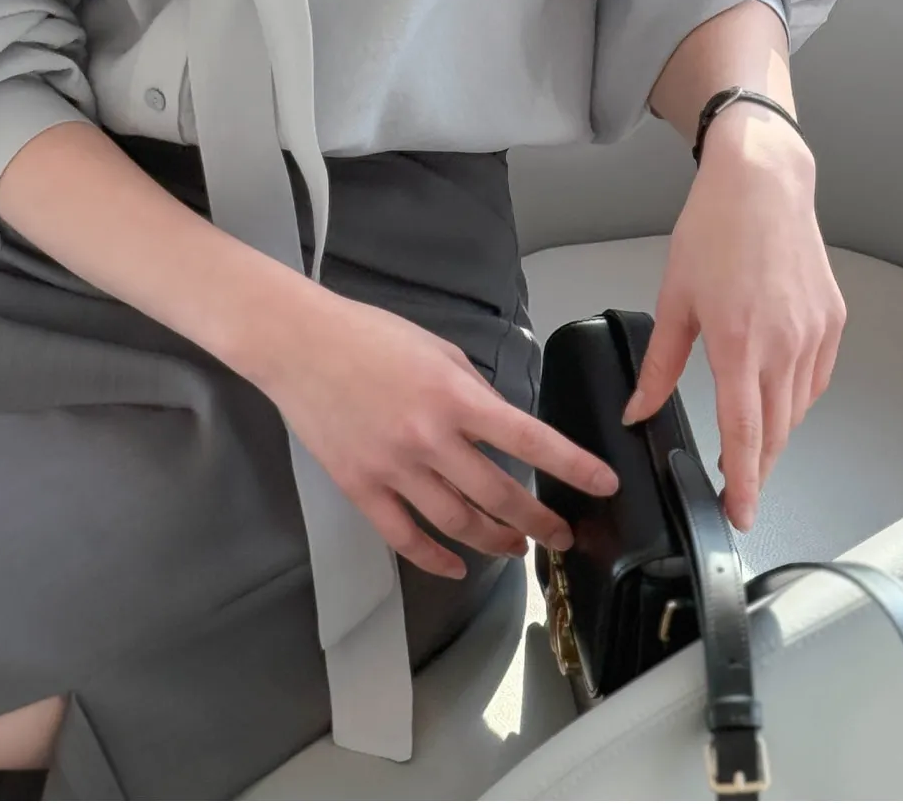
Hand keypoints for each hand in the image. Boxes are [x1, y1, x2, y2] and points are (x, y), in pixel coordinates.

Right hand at [249, 282, 618, 578]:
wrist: (299, 344)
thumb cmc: (371, 336)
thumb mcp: (439, 348)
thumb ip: (475, 391)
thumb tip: (502, 426)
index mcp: (455, 396)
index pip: (529, 438)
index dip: (572, 465)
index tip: (604, 485)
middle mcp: (430, 438)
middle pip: (499, 494)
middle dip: (539, 520)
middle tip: (563, 534)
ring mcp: (393, 469)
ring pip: (458, 523)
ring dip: (496, 542)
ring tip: (517, 547)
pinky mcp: (360, 488)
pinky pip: (404, 537)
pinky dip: (434, 559)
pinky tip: (457, 565)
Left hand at [623, 106, 845, 530]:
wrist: (763, 183)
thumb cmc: (715, 229)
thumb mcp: (674, 298)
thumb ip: (659, 364)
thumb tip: (638, 408)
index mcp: (739, 343)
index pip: (745, 434)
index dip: (743, 483)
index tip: (738, 514)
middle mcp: (785, 344)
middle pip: (776, 432)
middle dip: (757, 468)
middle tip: (736, 487)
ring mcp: (815, 334)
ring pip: (798, 409)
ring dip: (775, 434)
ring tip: (750, 443)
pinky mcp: (833, 321)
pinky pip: (816, 379)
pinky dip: (796, 398)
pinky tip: (776, 395)